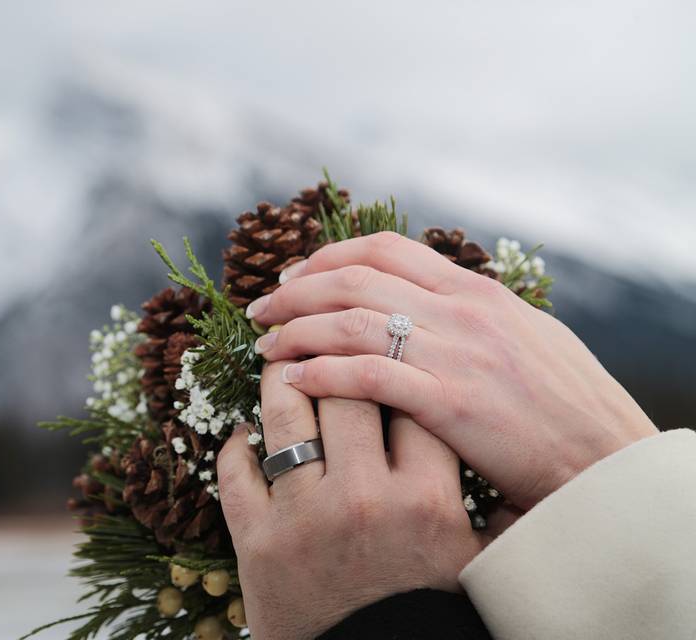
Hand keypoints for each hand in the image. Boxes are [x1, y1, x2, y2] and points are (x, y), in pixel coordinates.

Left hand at [217, 360, 486, 639]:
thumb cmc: (428, 615)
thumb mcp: (476, 562)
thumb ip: (493, 508)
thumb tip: (514, 462)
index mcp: (426, 499)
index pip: (410, 399)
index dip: (395, 366)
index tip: (381, 352)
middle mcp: (365, 498)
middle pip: (346, 391)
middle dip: (334, 356)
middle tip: (320, 338)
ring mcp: (305, 517)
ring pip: (285, 417)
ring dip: (278, 382)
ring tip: (276, 362)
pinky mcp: (257, 542)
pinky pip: (236, 473)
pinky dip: (236, 448)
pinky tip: (243, 434)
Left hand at [247, 232, 657, 508]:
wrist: (604, 458)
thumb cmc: (565, 403)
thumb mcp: (522, 335)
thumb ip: (470, 314)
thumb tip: (426, 301)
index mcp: (475, 291)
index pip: (383, 250)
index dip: (326, 257)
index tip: (292, 278)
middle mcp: (461, 312)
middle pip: (354, 279)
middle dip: (294, 291)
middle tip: (260, 310)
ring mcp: (456, 354)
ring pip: (351, 322)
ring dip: (296, 331)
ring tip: (264, 346)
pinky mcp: (451, 403)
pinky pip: (369, 375)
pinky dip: (323, 372)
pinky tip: (294, 380)